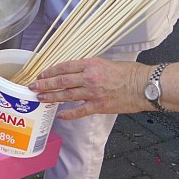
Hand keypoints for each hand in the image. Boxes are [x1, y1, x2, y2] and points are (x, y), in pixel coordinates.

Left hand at [30, 58, 150, 118]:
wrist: (146, 86)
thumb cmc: (131, 73)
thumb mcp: (107, 63)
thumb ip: (90, 67)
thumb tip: (77, 72)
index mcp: (91, 64)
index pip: (65, 66)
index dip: (51, 70)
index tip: (41, 73)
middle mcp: (89, 77)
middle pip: (61, 80)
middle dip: (45, 83)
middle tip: (33, 86)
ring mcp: (93, 93)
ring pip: (66, 95)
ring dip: (51, 96)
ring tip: (39, 97)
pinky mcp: (99, 106)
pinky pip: (79, 111)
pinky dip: (68, 113)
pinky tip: (59, 115)